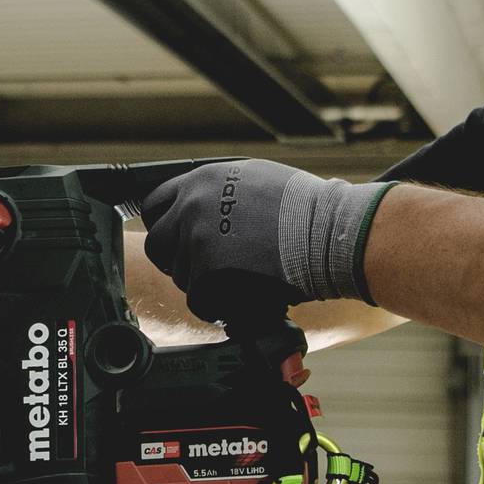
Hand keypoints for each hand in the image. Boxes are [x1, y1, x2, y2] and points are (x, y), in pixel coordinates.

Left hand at [139, 160, 395, 329]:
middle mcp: (191, 207)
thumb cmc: (304, 208)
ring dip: (202, 282)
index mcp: (201, 180)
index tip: (173, 239)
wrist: (327, 234)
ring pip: (179, 275)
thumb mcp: (254, 178)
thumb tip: (203, 201)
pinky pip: (197, 300)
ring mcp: (196, 241)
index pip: (156, 204)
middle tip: (201, 268)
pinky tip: (238, 297)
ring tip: (236, 279)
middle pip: (157, 243)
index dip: (164, 225)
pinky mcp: (206, 273)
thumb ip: (219, 189)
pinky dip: (215, 305)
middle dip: (174, 258)